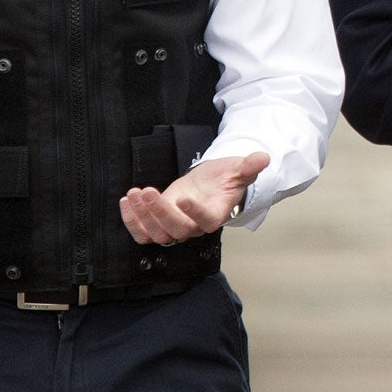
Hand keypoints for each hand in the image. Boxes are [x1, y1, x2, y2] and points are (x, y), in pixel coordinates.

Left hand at [120, 152, 269, 244]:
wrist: (210, 184)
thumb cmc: (224, 178)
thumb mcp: (238, 169)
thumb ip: (249, 166)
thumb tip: (263, 157)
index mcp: (215, 214)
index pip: (205, 221)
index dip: (194, 214)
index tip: (183, 199)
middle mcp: (195, 226)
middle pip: (177, 230)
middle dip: (160, 213)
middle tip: (149, 192)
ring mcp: (176, 227)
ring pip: (157, 234)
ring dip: (142, 216)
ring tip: (135, 194)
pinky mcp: (160, 224)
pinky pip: (143, 234)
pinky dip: (132, 221)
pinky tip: (128, 201)